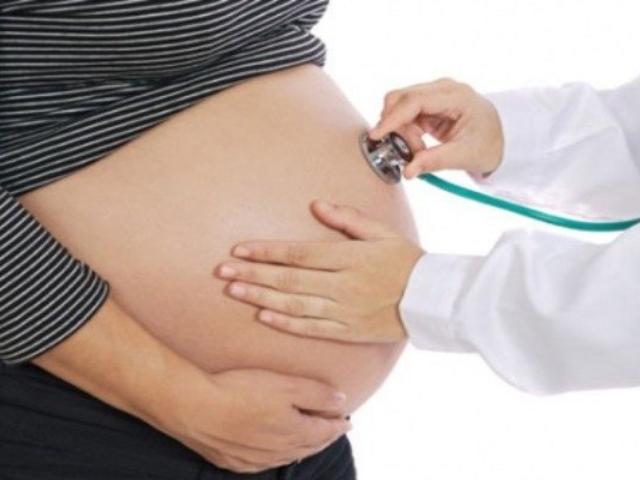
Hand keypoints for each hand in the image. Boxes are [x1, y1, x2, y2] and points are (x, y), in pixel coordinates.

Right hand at [165, 368, 350, 472]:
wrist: (194, 408)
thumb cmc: (240, 391)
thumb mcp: (286, 385)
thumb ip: (317, 394)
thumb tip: (342, 401)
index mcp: (294, 433)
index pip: (325, 432)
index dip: (338, 425)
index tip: (347, 421)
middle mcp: (277, 452)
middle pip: (308, 446)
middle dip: (324, 437)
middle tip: (334, 430)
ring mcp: (254, 459)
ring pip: (287, 456)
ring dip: (302, 447)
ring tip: (309, 439)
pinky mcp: (233, 460)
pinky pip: (264, 461)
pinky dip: (278, 454)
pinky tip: (274, 449)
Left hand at [214, 200, 423, 342]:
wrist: (433, 300)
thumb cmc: (407, 261)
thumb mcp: (382, 232)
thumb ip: (348, 218)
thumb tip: (316, 205)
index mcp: (350, 258)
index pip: (299, 254)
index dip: (267, 252)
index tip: (240, 250)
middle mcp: (343, 285)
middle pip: (289, 279)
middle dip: (253, 275)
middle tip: (222, 272)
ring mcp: (344, 311)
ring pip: (295, 305)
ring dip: (262, 298)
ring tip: (234, 292)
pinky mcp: (348, 331)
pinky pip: (312, 328)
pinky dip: (286, 324)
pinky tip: (263, 317)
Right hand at [368, 77, 504, 178]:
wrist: (502, 138)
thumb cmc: (488, 144)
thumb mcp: (464, 156)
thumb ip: (434, 161)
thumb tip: (408, 171)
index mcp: (456, 96)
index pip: (414, 101)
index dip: (392, 118)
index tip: (377, 136)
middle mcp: (442, 89)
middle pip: (400, 99)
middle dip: (396, 127)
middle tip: (409, 152)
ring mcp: (434, 95)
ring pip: (399, 108)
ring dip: (401, 132)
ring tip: (420, 151)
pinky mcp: (428, 104)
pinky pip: (405, 116)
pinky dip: (406, 133)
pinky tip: (419, 146)